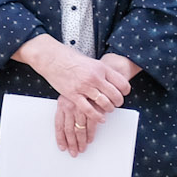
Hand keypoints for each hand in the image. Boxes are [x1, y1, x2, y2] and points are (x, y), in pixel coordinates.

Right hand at [15, 36, 131, 157]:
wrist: (52, 58)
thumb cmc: (70, 58)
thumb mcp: (91, 62)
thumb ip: (101, 72)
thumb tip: (110, 81)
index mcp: (101, 68)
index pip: (121, 83)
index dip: (125, 91)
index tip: (124, 94)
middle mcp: (95, 77)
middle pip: (115, 95)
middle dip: (118, 102)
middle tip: (117, 104)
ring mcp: (84, 87)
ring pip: (104, 103)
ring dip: (109, 109)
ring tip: (108, 109)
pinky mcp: (73, 95)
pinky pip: (89, 109)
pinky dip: (97, 116)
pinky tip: (101, 118)